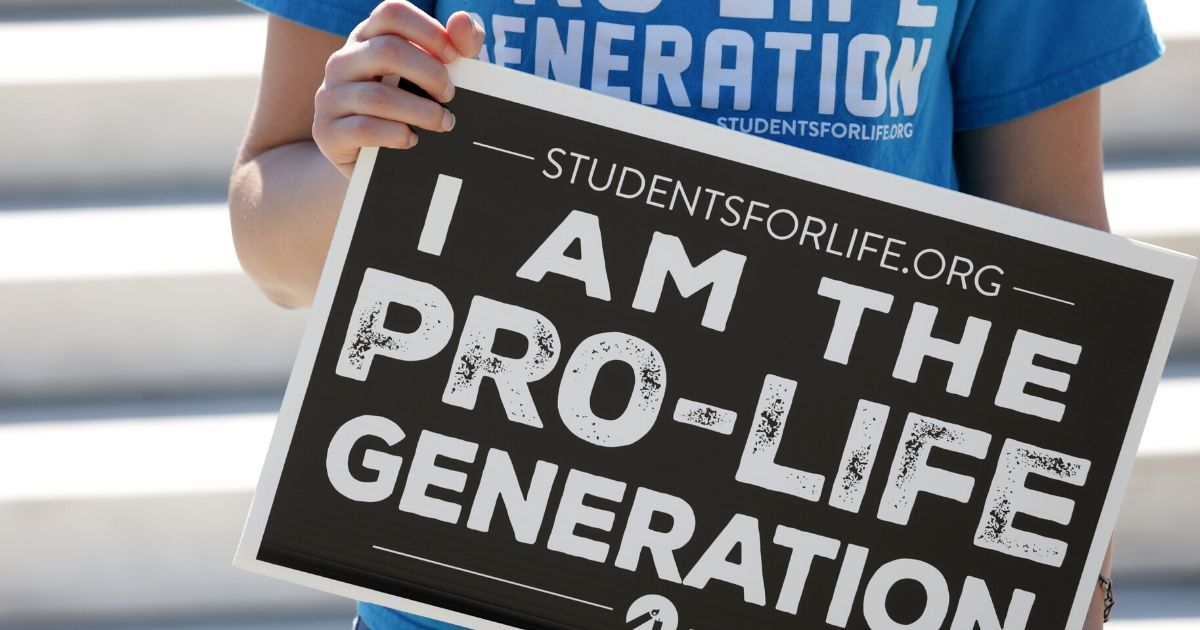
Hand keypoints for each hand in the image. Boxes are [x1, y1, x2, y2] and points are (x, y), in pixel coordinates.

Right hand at [313, 2, 484, 176]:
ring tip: (444, 123)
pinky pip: (365, 129)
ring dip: (422, 111)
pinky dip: (397, 135)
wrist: (372, 159)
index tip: (455, 58)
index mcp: (367, 38)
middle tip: (450, 95)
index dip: (428, 31)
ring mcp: (330, 96)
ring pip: (378, 96)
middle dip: (430, 74)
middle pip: (387, 50)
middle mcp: (342, 62)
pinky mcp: (327, 132)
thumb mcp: (436, 74)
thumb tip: (460, 21)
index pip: (392, 13)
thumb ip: (458, 46)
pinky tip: (412, 140)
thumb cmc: (410, 106)